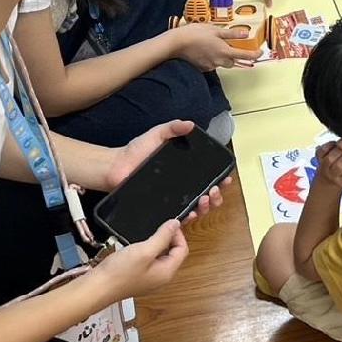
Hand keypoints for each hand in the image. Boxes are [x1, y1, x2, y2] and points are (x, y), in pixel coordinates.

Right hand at [91, 219, 188, 297]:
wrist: (98, 287)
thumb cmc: (120, 273)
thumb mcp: (144, 250)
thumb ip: (162, 237)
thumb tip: (175, 225)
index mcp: (167, 272)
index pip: (183, 250)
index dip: (178, 234)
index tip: (168, 224)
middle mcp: (161, 277)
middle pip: (174, 253)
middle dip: (169, 238)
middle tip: (159, 226)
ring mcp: (149, 278)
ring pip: (161, 256)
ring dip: (158, 243)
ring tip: (149, 234)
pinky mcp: (139, 277)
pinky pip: (150, 261)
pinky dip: (148, 250)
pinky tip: (138, 246)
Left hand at [104, 120, 227, 219]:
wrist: (116, 167)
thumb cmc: (136, 151)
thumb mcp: (156, 135)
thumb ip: (172, 128)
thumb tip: (191, 124)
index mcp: (184, 170)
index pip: (208, 176)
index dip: (220, 179)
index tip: (225, 179)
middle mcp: (182, 186)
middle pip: (207, 195)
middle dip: (216, 196)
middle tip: (214, 191)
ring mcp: (173, 199)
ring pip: (197, 208)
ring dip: (206, 206)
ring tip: (205, 199)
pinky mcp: (162, 209)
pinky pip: (179, 217)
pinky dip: (189, 217)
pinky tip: (192, 213)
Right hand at [174, 23, 259, 69]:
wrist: (176, 44)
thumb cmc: (195, 34)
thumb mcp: (215, 30)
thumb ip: (231, 34)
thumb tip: (246, 34)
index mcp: (224, 51)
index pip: (244, 55)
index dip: (254, 54)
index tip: (260, 53)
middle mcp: (219, 61)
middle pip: (233, 61)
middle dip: (235, 56)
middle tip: (233, 47)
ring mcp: (210, 65)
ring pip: (222, 63)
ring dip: (222, 56)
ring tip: (215, 46)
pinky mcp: (202, 67)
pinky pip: (212, 64)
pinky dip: (212, 58)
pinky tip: (205, 50)